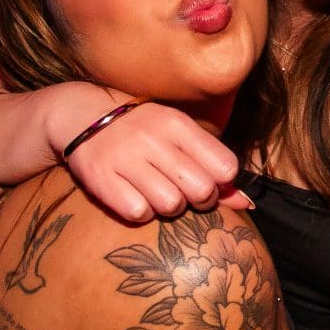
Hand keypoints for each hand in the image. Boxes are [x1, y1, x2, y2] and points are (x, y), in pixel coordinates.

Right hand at [57, 93, 251, 221]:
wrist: (83, 117)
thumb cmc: (142, 130)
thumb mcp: (178, 135)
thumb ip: (212, 166)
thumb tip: (247, 203)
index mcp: (177, 124)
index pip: (225, 166)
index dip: (222, 182)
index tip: (208, 179)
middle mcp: (153, 139)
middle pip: (202, 191)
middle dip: (199, 201)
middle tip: (184, 192)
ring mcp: (125, 158)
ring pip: (171, 205)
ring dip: (169, 208)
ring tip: (157, 193)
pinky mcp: (101, 178)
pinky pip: (138, 212)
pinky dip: (140, 212)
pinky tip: (134, 197)